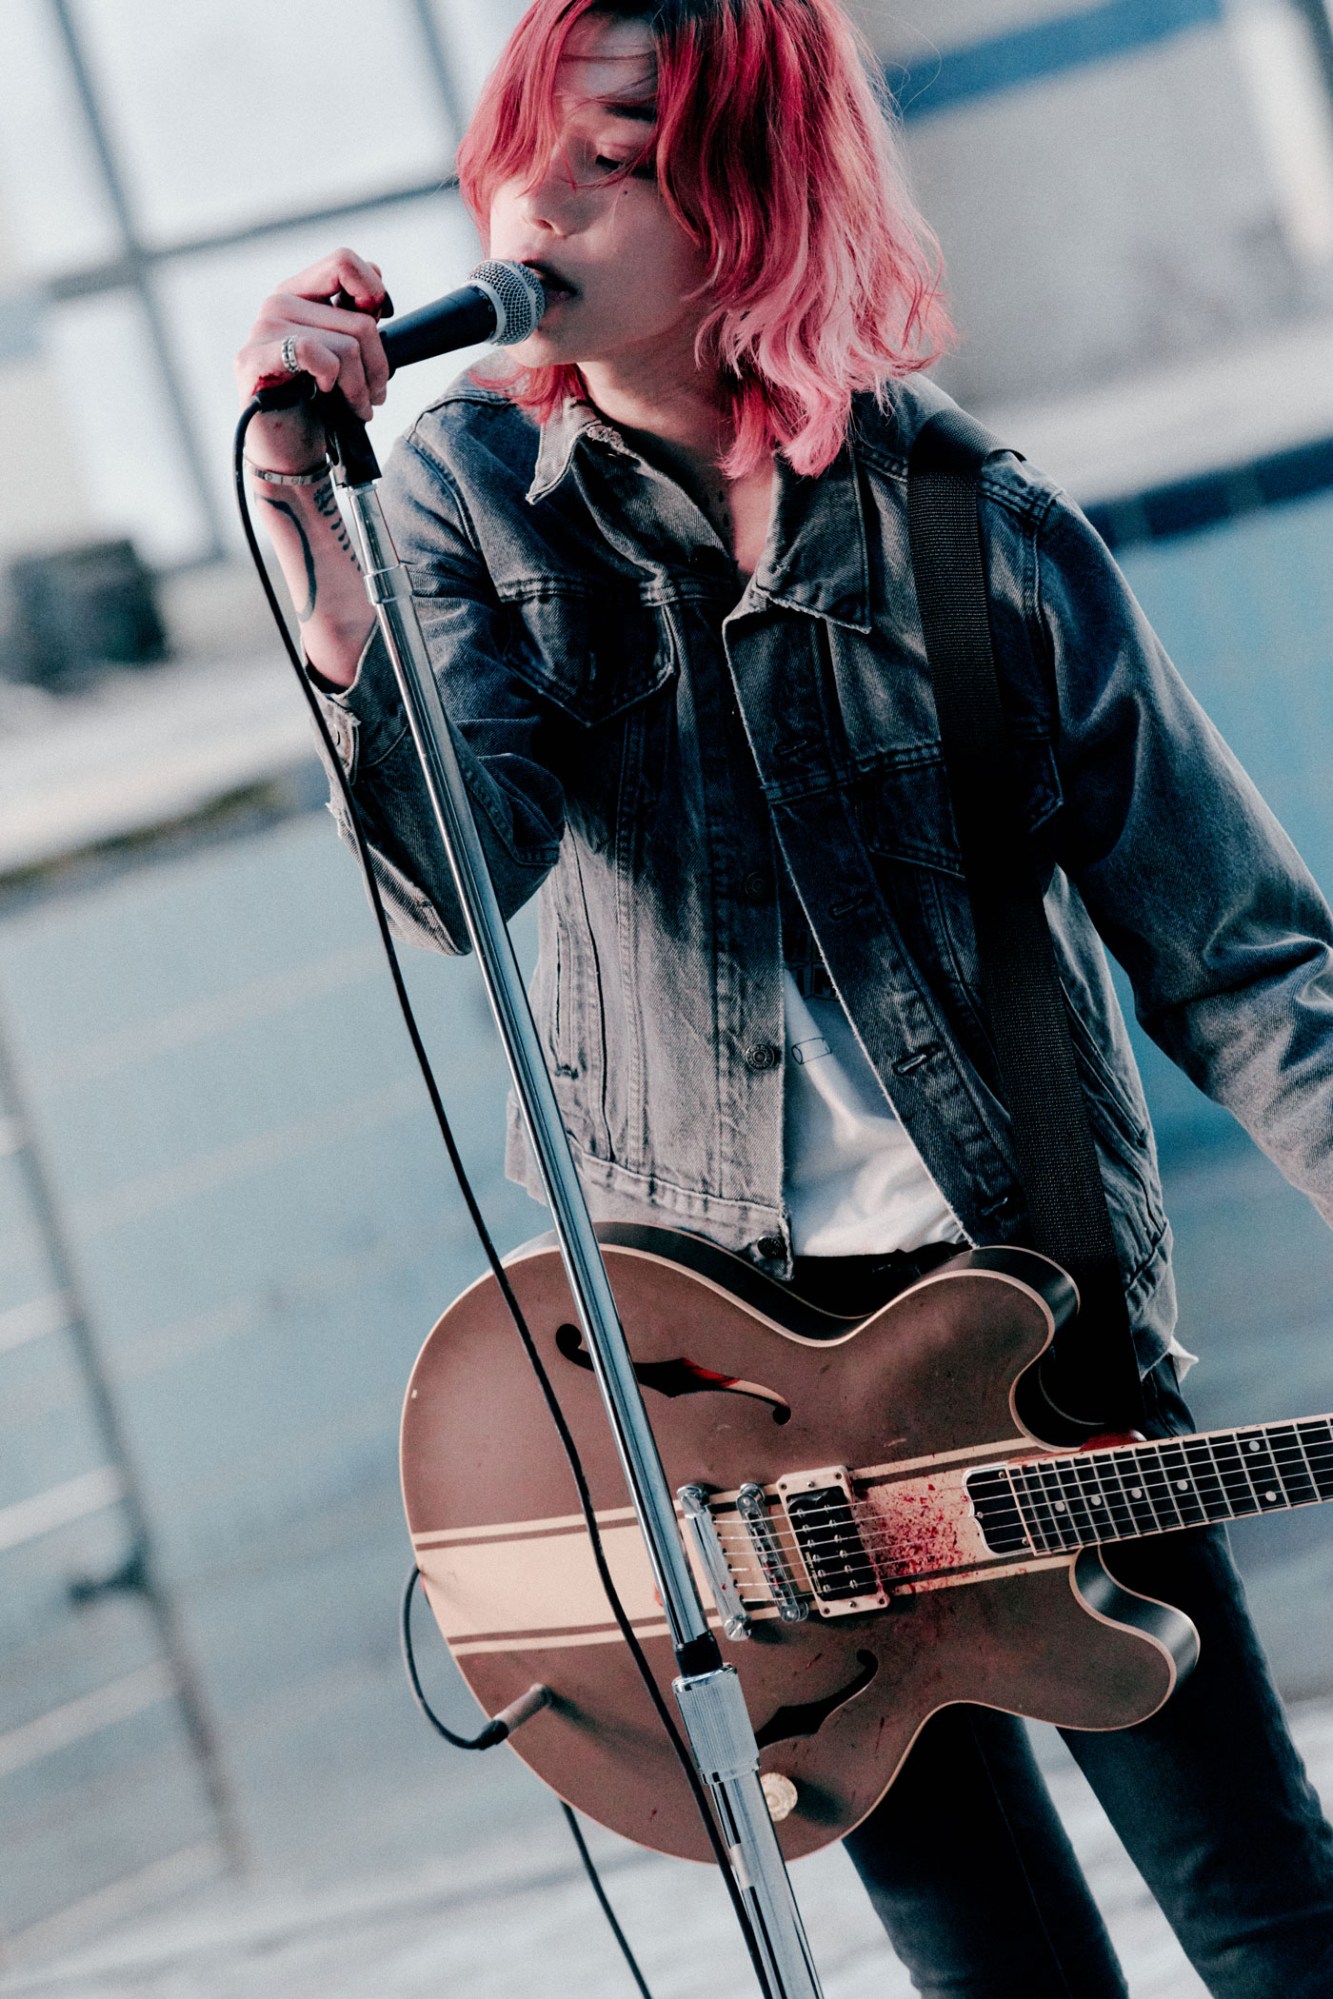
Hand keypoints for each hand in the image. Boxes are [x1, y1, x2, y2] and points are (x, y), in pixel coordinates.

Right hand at [235, 247, 390, 468]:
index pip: (344, 261)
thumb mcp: (346, 355)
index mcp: (301, 293)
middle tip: (375, 394)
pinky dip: (333, 379)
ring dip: (361, 385)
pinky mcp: (252, 359)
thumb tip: (377, 299)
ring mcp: (263, 330)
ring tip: (358, 405)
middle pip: (359, 320)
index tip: (380, 326)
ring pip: (346, 345)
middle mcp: (279, 304)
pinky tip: (327, 394)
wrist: (289, 451)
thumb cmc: (318, 404)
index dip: (373, 292)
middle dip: (379, 365)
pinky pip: (313, 354)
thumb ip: (357, 320)